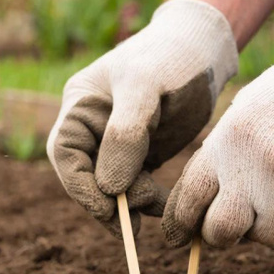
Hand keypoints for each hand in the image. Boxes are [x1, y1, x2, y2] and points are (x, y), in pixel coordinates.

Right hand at [46, 0, 237, 237]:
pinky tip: (166, 205)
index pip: (65, 153)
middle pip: (85, 176)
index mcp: (80, 106)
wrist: (207, 50)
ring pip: (111, 186)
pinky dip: (148, 199)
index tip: (106, 209)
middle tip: (132, 223)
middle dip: (106, 201)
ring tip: (157, 206)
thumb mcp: (146, 86)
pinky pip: (136, 185)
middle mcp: (92, 128)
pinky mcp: (141, 155)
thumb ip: (126, 135)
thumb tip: (109, 188)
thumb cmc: (172, 57)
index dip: (80, 186)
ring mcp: (116, 144)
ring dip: (130, 203)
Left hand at [163, 19, 273, 247]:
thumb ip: (221, 159)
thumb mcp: (243, 114)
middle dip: (222, 234)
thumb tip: (199, 210)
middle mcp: (257, 165)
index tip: (178, 236)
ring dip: (271, 222)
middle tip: (230, 227)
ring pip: (270, 234)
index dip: (179, 223)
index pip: (190, 197)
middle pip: (223, 230)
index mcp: (228, 141)